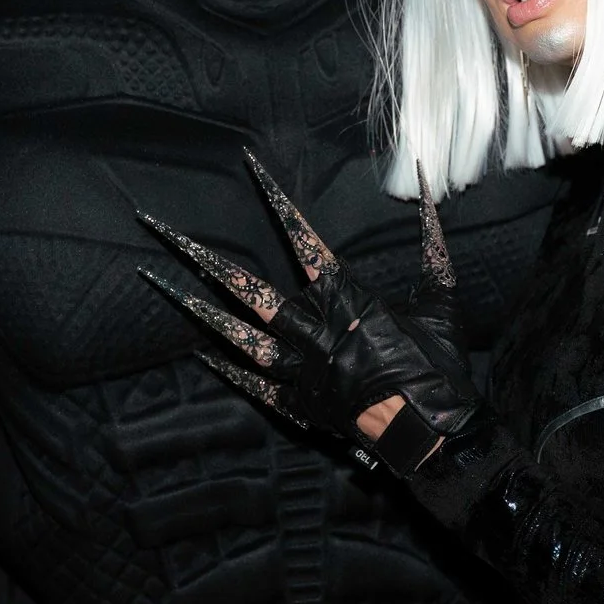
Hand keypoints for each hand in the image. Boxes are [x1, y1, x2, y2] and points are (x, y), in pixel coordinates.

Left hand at [139, 151, 476, 473]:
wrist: (436, 435)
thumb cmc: (441, 365)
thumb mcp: (442, 298)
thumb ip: (433, 242)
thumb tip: (429, 188)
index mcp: (348, 302)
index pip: (304, 241)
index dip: (277, 202)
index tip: (250, 168)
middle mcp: (315, 334)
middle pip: (249, 291)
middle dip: (202, 260)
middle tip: (161, 231)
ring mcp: (302, 372)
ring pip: (239, 338)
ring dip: (198, 310)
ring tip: (160, 284)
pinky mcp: (300, 406)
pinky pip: (254, 386)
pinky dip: (227, 370)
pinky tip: (200, 354)